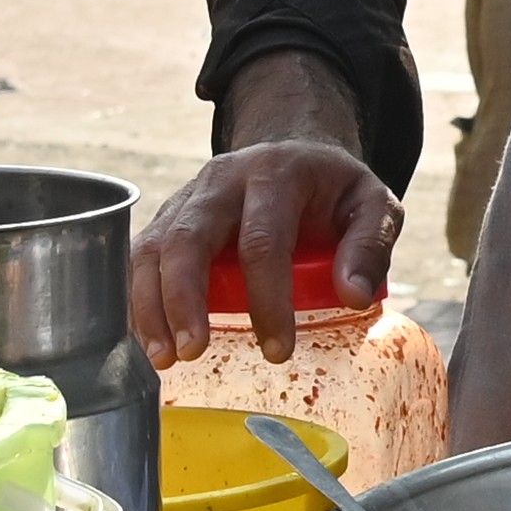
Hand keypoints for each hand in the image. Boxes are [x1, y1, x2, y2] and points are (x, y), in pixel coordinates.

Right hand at [134, 50, 405, 365]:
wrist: (294, 152)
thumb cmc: (333, 191)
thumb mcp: (372, 204)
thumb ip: (371, 244)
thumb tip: (353, 296)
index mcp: (275, 174)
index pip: (263, 240)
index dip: (267, 298)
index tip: (278, 350)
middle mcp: (222, 180)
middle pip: (188, 238)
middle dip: (184, 298)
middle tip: (192, 351)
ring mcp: (188, 198)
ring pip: (154, 247)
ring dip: (150, 305)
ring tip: (163, 358)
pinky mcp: (167, 218)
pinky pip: (140, 256)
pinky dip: (137, 298)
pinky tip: (146, 340)